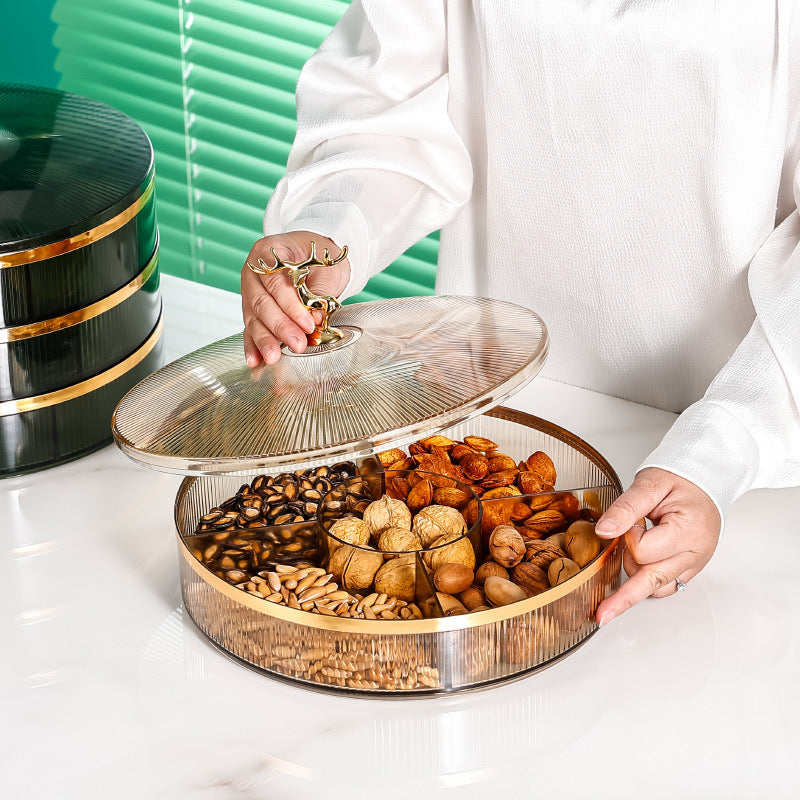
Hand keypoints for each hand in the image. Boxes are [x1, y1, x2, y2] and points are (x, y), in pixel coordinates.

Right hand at [241, 231, 349, 365]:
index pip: (276, 281)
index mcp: (269, 251)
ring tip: (274, 357)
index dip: (291, 305)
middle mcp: (254, 271)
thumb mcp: (327, 267)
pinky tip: (255, 359)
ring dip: (265, 339)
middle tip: (298, 344)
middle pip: (262, 302)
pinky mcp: (252, 308)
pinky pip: (250, 327)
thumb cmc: (320, 255)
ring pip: (254, 317)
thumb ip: (320, 292)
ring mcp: (250, 290)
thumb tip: (314, 317)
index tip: (308, 323)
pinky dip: (253, 344)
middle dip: (280, 327)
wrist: (315, 253)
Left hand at [593, 467, 720, 625]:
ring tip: (632, 548)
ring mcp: (694, 563)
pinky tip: (637, 569)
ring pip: (658, 587)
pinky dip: (648, 580)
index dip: (629, 536)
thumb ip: (625, 508)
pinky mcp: (690, 567)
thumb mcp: (649, 484)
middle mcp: (695, 553)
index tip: (633, 520)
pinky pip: (666, 585)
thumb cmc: (681, 478)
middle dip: (623, 596)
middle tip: (602, 614)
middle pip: (652, 580)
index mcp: (689, 530)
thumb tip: (605, 531)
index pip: (644, 550)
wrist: (706, 478)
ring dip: (636, 576)